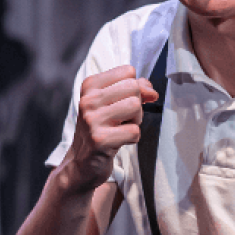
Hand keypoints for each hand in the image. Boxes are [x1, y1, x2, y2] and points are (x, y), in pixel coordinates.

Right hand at [68, 65, 158, 191]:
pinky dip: (133, 138)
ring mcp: (92, 119)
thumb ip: (136, 90)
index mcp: (90, 85)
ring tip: (121, 128)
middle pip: (133, 87)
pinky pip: (134, 131)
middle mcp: (88, 100)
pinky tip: (119, 141)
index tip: (123, 101)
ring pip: (135, 106)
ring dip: (135, 121)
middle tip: (123, 118)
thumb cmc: (103, 127)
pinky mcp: (100, 139)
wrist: (82, 162)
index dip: (135, 88)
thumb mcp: (114, 103)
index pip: (128, 71)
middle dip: (136, 105)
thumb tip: (152, 92)